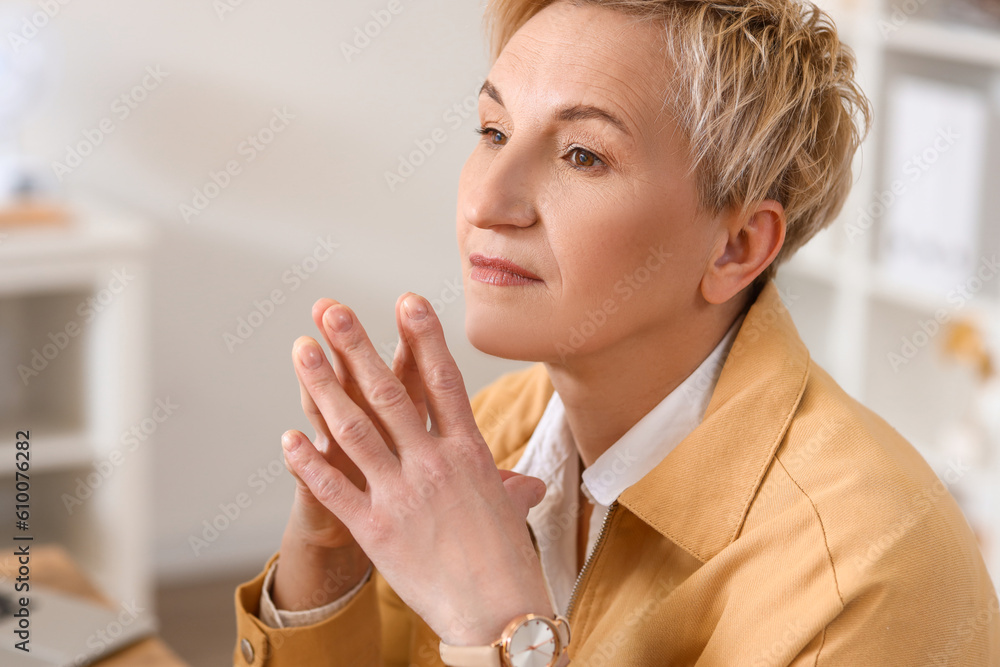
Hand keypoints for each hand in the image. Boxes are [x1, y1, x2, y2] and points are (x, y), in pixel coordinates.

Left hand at [281, 292, 552, 644]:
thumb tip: (528, 482)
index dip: (423, 338)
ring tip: (301, 351)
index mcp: (469, 452)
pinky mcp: (377, 530)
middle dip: (357, 346)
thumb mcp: (510, 510)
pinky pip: (335, 489)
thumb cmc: (508, 560)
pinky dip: (309, 462)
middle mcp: (434, 465)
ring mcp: (402, 495)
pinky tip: (288, 437)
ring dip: (323, 387)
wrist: (498, 612)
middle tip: (332, 309)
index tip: (406, 301)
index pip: (443, 381)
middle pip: (390, 394)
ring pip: (355, 430)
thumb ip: (508, 485)